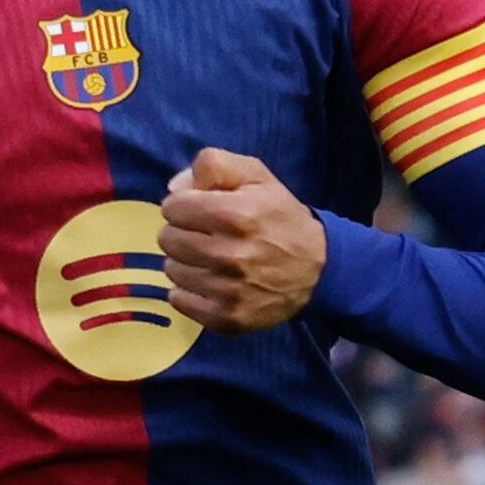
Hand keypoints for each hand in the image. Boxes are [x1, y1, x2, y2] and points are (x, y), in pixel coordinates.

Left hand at [160, 148, 324, 331]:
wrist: (317, 270)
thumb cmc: (280, 218)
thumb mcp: (256, 176)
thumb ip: (213, 166)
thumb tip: (175, 188)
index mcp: (235, 214)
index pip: (173, 208)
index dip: (184, 205)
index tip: (200, 210)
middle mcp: (229, 255)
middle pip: (168, 239)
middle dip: (181, 231)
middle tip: (204, 235)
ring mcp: (227, 291)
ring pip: (172, 269)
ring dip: (185, 261)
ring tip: (210, 258)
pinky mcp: (226, 318)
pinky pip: (179, 300)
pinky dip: (188, 290)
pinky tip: (209, 281)